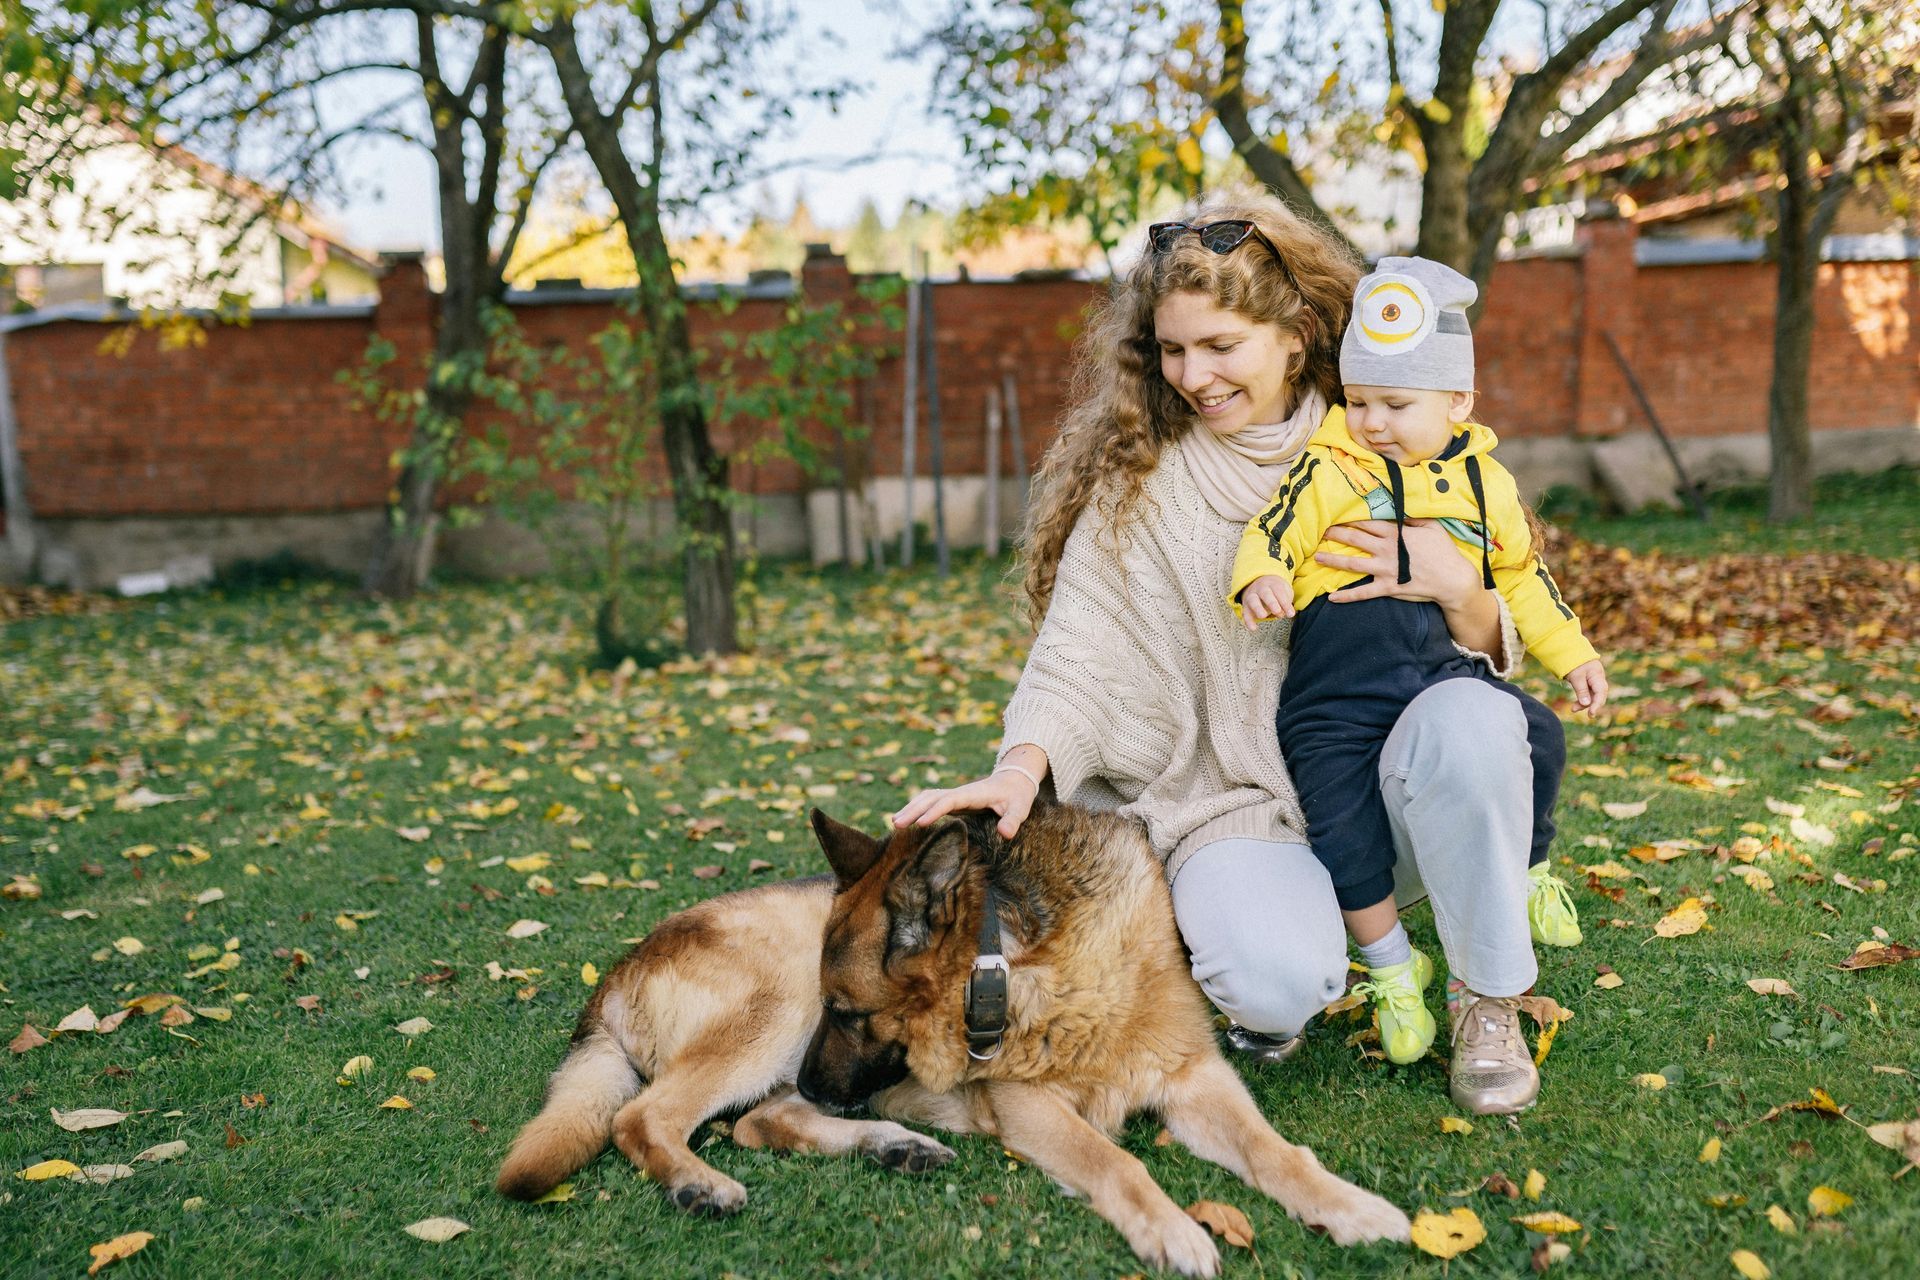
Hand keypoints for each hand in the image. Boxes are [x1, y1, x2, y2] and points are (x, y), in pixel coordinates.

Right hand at [893, 760, 1042, 838]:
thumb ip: (1013, 820)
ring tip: (894, 822)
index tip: (921, 823)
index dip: (935, 811)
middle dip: (913, 809)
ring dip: (911, 807)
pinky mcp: (953, 800)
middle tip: (896, 824)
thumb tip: (1005, 834)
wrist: (1014, 779)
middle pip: (931, 797)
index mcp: (972, 794)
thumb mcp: (1020, 808)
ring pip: (927, 797)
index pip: (949, 801)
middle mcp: (960, 792)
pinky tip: (906, 819)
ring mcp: (955, 795)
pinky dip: (916, 807)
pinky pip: (930, 801)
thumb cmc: (1017, 796)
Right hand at [1239, 574, 1294, 629]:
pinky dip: (1248, 621)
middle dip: (1271, 602)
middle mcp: (1261, 588)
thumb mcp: (1285, 592)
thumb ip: (1286, 602)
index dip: (1285, 603)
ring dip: (1257, 608)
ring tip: (1263, 616)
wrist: (1261, 583)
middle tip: (1277, 611)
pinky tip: (1253, 628)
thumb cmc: (1276, 591)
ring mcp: (1252, 596)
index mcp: (1273, 584)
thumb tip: (1283, 613)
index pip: (1279, 592)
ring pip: (1253, 600)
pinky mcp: (1246, 606)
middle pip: (1265, 593)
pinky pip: (1245, 613)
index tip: (1291, 614)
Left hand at [1317, 519, 1479, 608]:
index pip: (1367, 523)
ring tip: (1317, 557)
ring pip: (1352, 563)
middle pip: (1355, 539)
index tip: (1336, 515)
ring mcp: (1384, 570)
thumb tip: (1401, 508)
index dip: (1350, 519)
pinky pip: (1363, 592)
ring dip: (1333, 560)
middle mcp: (1385, 550)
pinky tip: (1331, 597)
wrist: (1452, 579)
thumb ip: (1414, 517)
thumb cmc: (1444, 551)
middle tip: (1320, 531)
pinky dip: (1346, 595)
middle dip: (1335, 534)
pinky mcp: (1387, 588)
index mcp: (1395, 534)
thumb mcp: (1432, 527)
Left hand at [1566, 659, 1609, 715]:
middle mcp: (1598, 679)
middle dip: (1590, 705)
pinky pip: (1587, 694)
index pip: (1601, 692)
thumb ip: (1581, 689)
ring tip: (1573, 709)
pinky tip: (1575, 706)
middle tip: (1576, 711)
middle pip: (1598, 696)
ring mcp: (1594, 681)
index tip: (1591, 713)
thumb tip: (1586, 704)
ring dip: (1584, 703)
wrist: (1570, 651)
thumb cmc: (1574, 662)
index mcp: (1597, 676)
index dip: (1597, 704)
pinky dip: (1582, 699)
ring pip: (1592, 696)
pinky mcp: (1588, 683)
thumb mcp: (1576, 676)